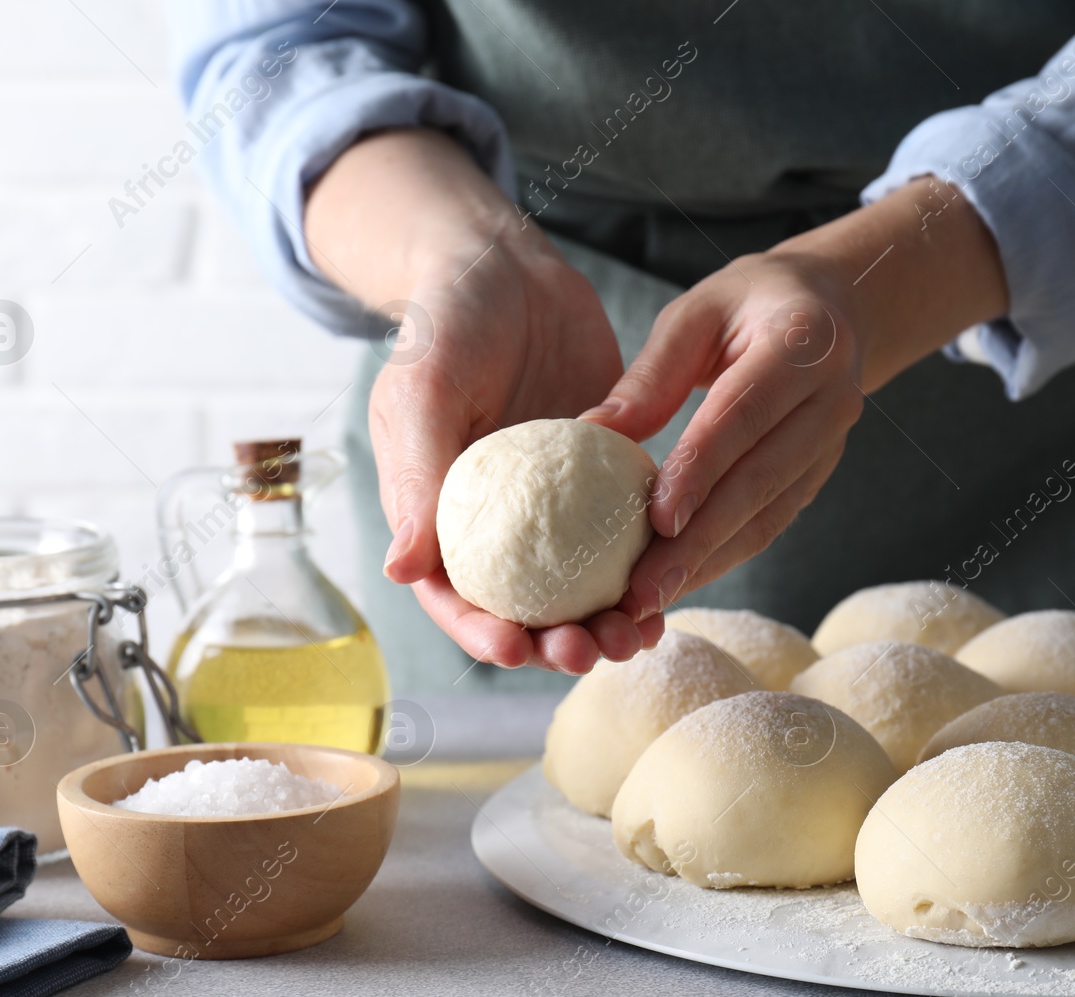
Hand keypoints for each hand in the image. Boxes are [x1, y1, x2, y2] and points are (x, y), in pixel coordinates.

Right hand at [305, 129, 664, 673]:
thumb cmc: (447, 321)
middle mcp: (494, 522)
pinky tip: (672, 579)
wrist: (510, 267)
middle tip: (592, 651)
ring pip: (577, 584)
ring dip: (604, 619)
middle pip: (521, 606)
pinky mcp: (599, 479)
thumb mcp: (423, 390)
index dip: (482, 632)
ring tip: (638, 635)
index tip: (518, 650)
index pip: (453, 594)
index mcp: (437, 513)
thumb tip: (402, 570)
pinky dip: (643, 565)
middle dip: (554, 643)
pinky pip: (622, 535)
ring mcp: (551, 506)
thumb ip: (417, 476)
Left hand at [584, 178, 1009, 616]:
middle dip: (701, 542)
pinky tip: (678, 583)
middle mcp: (831, 399)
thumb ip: (651, 373)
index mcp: (803, 342)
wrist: (832, 307)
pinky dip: (724, 557)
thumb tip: (591, 432)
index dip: (702, 470)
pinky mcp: (819, 474)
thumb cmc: (750, 304)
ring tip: (650, 601)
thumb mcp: (698, 310)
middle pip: (761, 481)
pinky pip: (771, 524)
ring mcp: (833, 443)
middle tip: (643, 590)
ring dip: (710, 564)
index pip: (745, 415)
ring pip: (769, 515)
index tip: (657, 521)